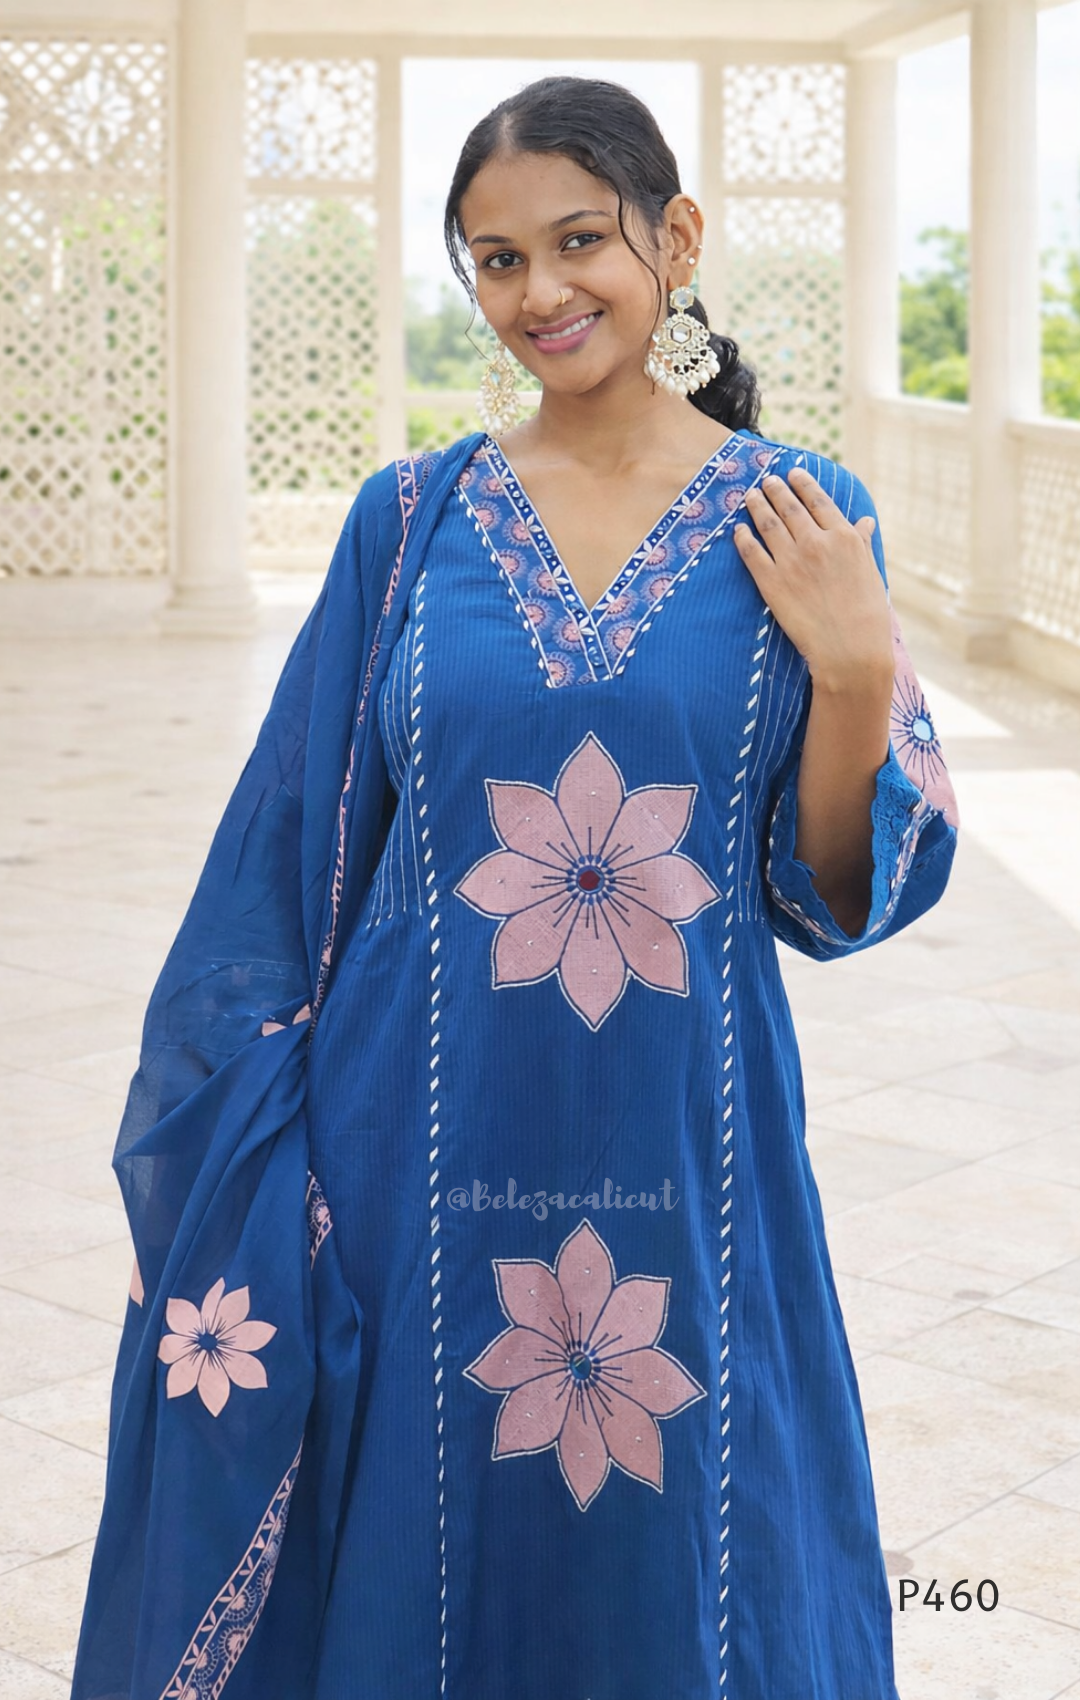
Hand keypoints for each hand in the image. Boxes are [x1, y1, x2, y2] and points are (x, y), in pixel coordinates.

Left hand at [734, 467, 892, 693]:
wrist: (850, 649)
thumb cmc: (867, 615)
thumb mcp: (871, 572)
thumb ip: (862, 543)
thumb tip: (865, 521)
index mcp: (843, 537)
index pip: (818, 501)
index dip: (803, 484)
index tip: (793, 473)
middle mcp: (816, 542)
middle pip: (789, 507)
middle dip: (776, 489)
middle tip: (766, 481)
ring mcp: (791, 561)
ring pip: (768, 524)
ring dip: (757, 506)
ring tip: (750, 496)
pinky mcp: (771, 582)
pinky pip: (751, 552)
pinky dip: (743, 538)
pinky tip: (738, 530)